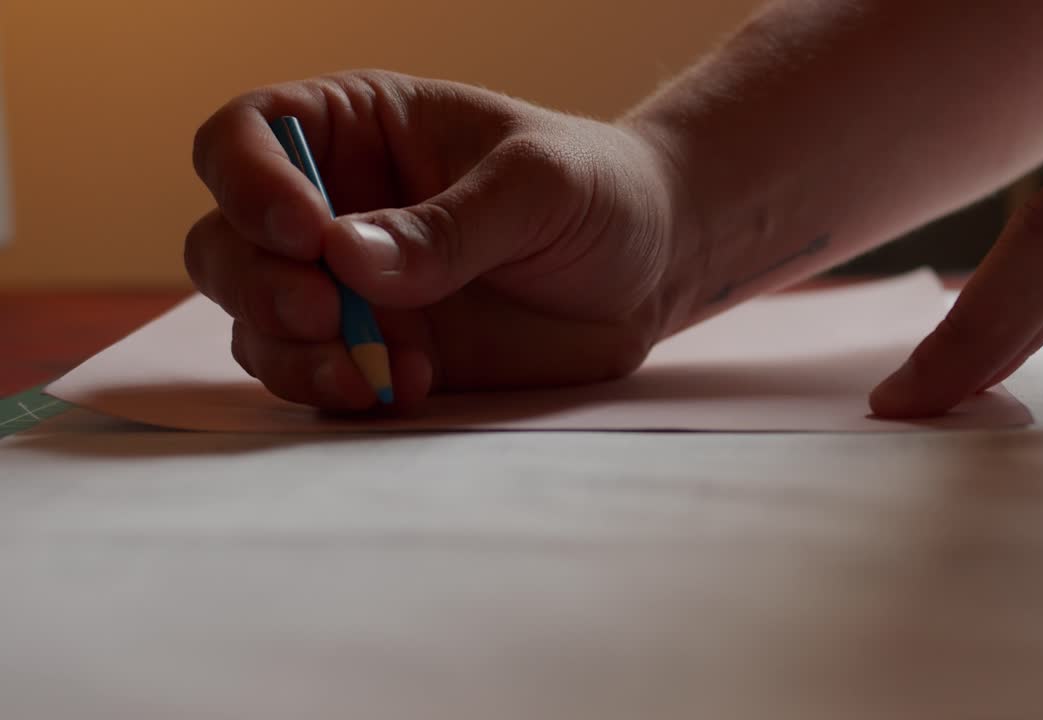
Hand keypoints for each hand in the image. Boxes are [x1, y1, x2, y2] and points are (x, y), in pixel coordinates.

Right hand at [186, 70, 686, 412]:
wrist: (651, 267)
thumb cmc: (598, 190)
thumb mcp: (539, 185)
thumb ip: (451, 223)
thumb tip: (347, 260)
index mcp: (357, 130)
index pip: (246, 136)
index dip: (248, 183)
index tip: (306, 232)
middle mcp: (334, 208)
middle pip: (226, 241)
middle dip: (257, 284)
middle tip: (324, 313)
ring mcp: (351, 290)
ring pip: (256, 323)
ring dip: (289, 353)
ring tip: (366, 371)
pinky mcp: (382, 353)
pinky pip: (318, 379)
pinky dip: (339, 390)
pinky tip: (404, 386)